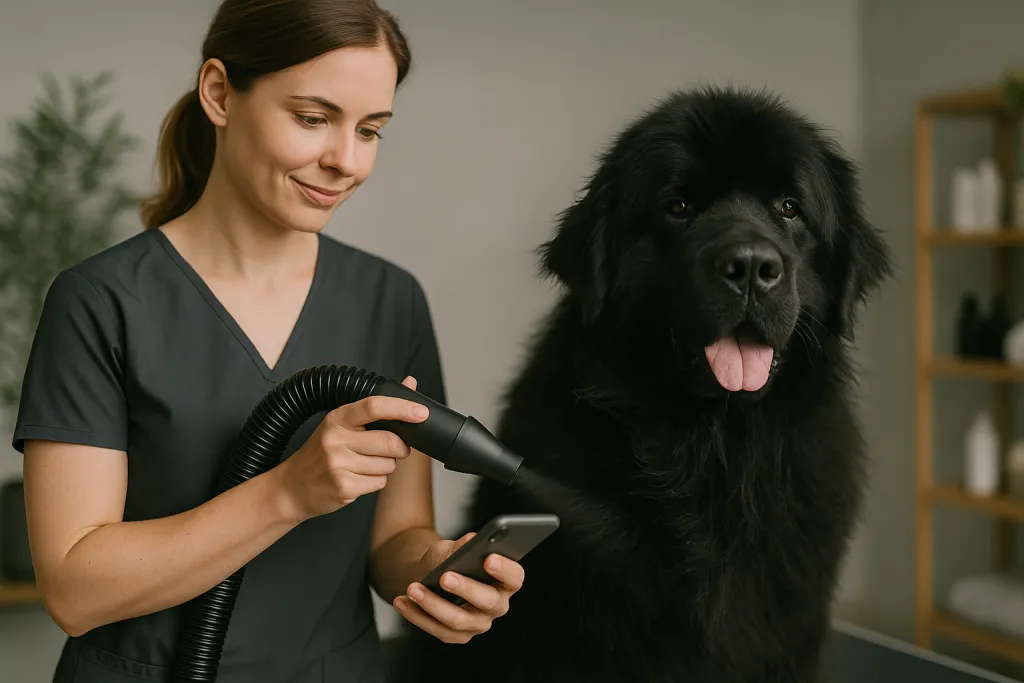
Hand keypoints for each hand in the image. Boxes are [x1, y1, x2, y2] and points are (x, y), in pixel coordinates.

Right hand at [276, 376, 427, 521]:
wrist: (292, 487)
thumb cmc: (321, 452)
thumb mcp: (342, 424)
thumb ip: (377, 406)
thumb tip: (410, 383)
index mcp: (337, 418)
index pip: (374, 406)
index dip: (402, 408)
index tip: (422, 412)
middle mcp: (336, 439)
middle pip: (390, 442)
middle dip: (399, 448)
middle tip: (390, 449)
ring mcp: (339, 465)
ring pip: (389, 465)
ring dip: (386, 466)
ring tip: (364, 465)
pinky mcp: (344, 488)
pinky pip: (380, 483)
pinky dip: (376, 481)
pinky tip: (358, 478)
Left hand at [393, 533, 525, 643]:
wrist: (429, 574)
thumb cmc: (448, 558)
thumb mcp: (452, 548)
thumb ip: (461, 546)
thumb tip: (469, 542)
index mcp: (506, 580)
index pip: (514, 577)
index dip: (505, 569)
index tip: (488, 558)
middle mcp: (497, 605)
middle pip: (488, 601)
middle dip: (466, 588)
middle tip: (445, 576)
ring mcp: (478, 623)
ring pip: (458, 620)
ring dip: (433, 604)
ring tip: (412, 588)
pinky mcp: (458, 636)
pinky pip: (437, 629)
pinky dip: (417, 615)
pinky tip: (402, 601)